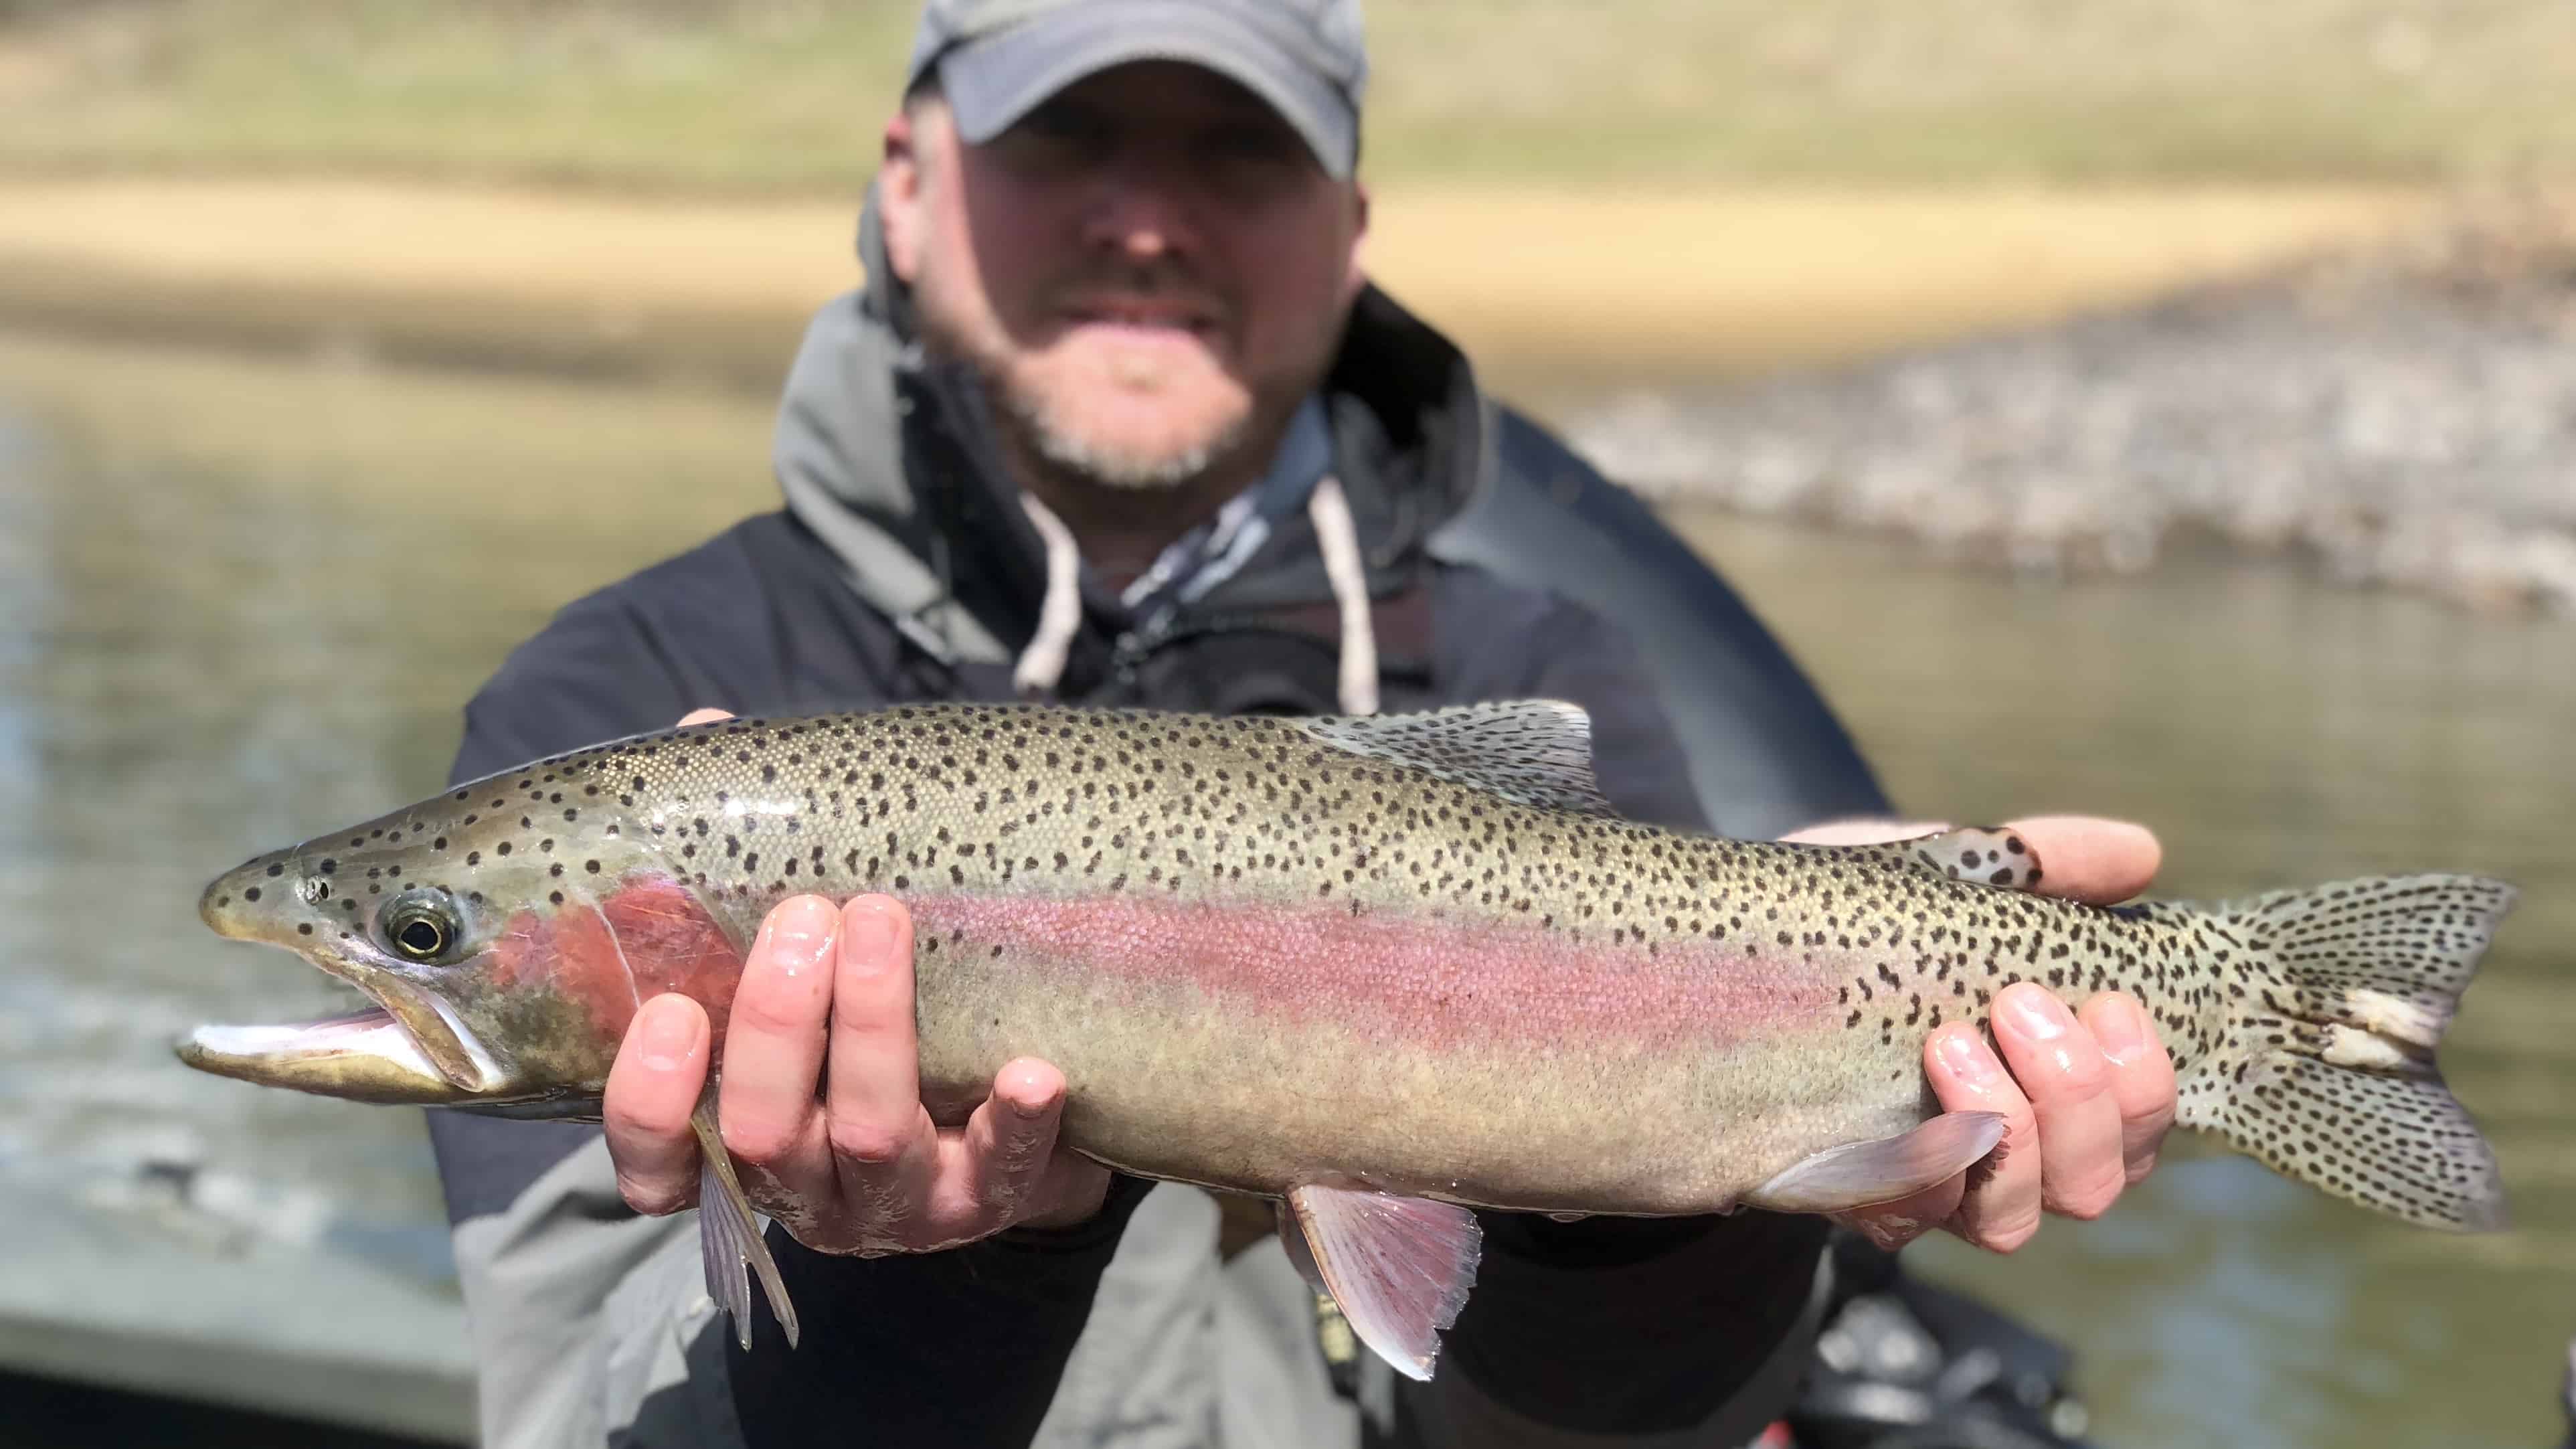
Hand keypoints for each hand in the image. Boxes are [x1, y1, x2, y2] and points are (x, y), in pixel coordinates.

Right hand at [600, 709, 1111, 1252]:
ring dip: (874, 1031)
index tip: (672, 1013)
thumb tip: (707, 734)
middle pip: (765, 1134)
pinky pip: (1000, 1175)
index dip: (651, 1105)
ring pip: (870, 1140)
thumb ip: (748, 858)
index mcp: (736, 1134)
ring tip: (885, 922)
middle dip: (779, 1025)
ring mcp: (895, 1204)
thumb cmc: (876, 1006)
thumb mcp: (803, 946)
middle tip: (809, 917)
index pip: (655, 1166)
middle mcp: (805, 1186)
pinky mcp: (985, 1202)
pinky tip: (1033, 1073)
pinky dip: (1016, 1125)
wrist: (1011, 1096)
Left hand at [1779, 815, 2178, 1252]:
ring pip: (2015, 1221)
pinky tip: (1899, 1109)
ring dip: (2005, 1130)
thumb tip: (2141, 852)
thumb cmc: (1844, 916)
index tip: (2108, 1001)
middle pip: (2095, 1183)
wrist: (1706, 953)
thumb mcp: (1939, 872)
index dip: (2145, 1082)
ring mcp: (1926, 1180)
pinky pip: (1911, 1221)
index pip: (2142, 1125)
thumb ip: (2039, 861)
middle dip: (2077, 1095)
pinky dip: (1921, 1171)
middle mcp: (2000, 1148)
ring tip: (1949, 1041)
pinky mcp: (1850, 1193)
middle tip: (2016, 1005)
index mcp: (2042, 1078)